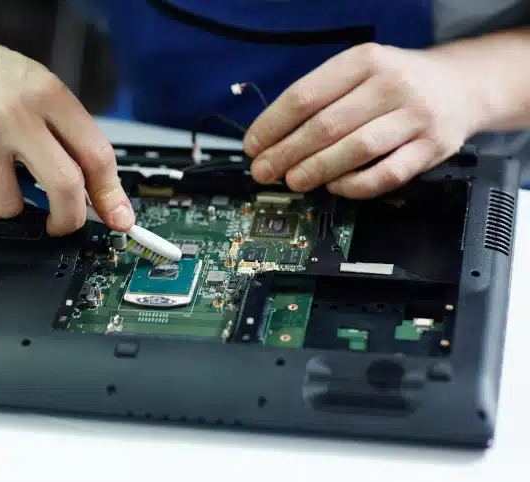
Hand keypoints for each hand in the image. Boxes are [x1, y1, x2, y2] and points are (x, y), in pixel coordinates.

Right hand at [0, 30, 134, 234]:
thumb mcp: (39, 92)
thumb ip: (68, 139)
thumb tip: (97, 197)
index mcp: (49, 96)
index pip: (96, 155)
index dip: (111, 195)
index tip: (117, 217)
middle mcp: (16, 112)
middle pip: (64, 187)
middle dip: (66, 219)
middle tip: (59, 223)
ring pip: (8, 204)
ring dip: (4, 202)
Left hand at [243, 43, 484, 197]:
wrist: (462, 85)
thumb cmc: (397, 83)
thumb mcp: (359, 72)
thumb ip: (320, 98)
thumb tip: (270, 139)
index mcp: (364, 60)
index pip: (305, 96)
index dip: (272, 125)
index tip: (252, 146)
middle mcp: (391, 84)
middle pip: (326, 125)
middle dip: (286, 153)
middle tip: (264, 171)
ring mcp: (415, 117)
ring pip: (356, 149)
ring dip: (317, 170)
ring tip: (293, 181)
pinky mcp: (432, 148)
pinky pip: (387, 174)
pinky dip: (355, 185)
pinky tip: (335, 187)